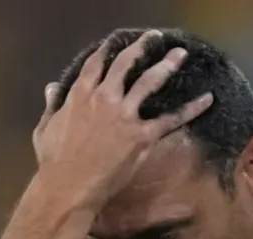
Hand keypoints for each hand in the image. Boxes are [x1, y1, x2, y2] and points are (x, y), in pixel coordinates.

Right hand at [32, 30, 213, 209]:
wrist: (70, 185)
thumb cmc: (54, 161)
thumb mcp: (45, 128)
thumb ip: (51, 105)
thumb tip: (51, 87)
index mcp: (80, 95)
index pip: (95, 64)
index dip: (106, 51)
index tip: (115, 43)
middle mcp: (104, 98)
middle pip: (125, 64)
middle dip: (141, 48)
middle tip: (153, 38)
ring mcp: (125, 115)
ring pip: (149, 82)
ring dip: (166, 66)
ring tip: (179, 54)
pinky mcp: (142, 135)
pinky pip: (171, 119)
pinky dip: (191, 108)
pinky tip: (207, 99)